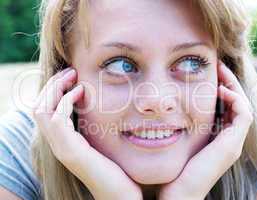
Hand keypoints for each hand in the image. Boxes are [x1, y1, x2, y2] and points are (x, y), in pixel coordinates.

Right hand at [32, 67, 141, 199]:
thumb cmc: (117, 170)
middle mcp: (58, 145)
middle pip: (39, 107)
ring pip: (41, 110)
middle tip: (69, 71)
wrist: (121, 195)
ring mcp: (62, 149)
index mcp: (64, 142)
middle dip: (52, 85)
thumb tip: (98, 108)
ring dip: (55, 89)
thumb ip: (94, 128)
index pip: (46, 111)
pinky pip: (57, 119)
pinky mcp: (71, 152)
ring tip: (72, 76)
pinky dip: (66, 101)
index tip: (70, 76)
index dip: (54, 91)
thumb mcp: (103, 143)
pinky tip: (81, 92)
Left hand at [158, 62, 253, 199]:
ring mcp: (231, 142)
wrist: (177, 193)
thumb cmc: (172, 168)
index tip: (208, 72)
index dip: (220, 88)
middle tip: (217, 65)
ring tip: (220, 71)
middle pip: (236, 104)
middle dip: (228, 83)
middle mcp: (227, 139)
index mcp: (215, 137)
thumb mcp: (176, 138)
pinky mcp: (232, 144)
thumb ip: (176, 123)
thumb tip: (161, 104)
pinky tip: (219, 89)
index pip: (225, 107)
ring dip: (233, 86)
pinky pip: (243, 114)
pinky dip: (235, 99)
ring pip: (242, 106)